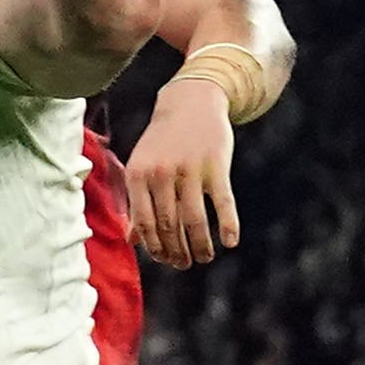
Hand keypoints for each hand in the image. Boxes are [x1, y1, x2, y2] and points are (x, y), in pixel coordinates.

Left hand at [124, 77, 239, 267]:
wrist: (191, 101)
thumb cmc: (163, 141)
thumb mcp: (142, 166)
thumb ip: (137, 202)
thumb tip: (133, 240)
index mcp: (138, 175)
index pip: (145, 223)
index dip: (155, 247)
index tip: (165, 259)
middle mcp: (162, 174)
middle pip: (169, 226)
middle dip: (177, 252)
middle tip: (184, 264)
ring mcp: (190, 170)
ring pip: (194, 221)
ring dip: (200, 246)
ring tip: (204, 257)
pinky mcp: (216, 166)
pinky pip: (223, 203)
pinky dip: (228, 225)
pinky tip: (230, 242)